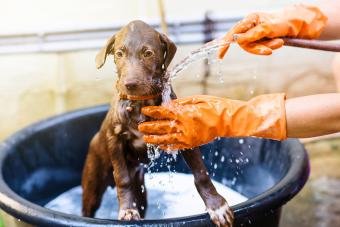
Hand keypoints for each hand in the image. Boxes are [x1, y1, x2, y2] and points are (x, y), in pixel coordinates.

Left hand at [138, 94, 286, 150]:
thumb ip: (180, 103)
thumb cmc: (214, 106)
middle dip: (149, 126)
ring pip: (166, 139)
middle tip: (139, 126)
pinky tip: (160, 146)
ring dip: (154, 138)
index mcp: (184, 113)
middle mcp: (184, 126)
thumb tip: (167, 105)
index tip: (143, 110)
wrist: (228, 121)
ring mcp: (188, 136)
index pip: (163, 112)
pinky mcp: (192, 143)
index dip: (152, 111)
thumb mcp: (197, 99)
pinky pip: (176, 146)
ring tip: (145, 138)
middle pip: (161, 126)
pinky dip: (167, 146)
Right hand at [218, 4, 326, 57]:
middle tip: (270, 51)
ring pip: (253, 47)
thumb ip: (254, 34)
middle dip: (257, 48)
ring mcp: (255, 32)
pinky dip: (269, 47)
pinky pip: (259, 47)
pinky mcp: (260, 37)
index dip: (225, 44)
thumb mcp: (270, 28)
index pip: (233, 33)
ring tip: (280, 42)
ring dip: (266, 47)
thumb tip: (238, 40)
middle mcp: (250, 25)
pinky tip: (278, 41)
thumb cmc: (285, 22)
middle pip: (244, 43)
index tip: (219, 56)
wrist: (300, 22)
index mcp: (250, 19)